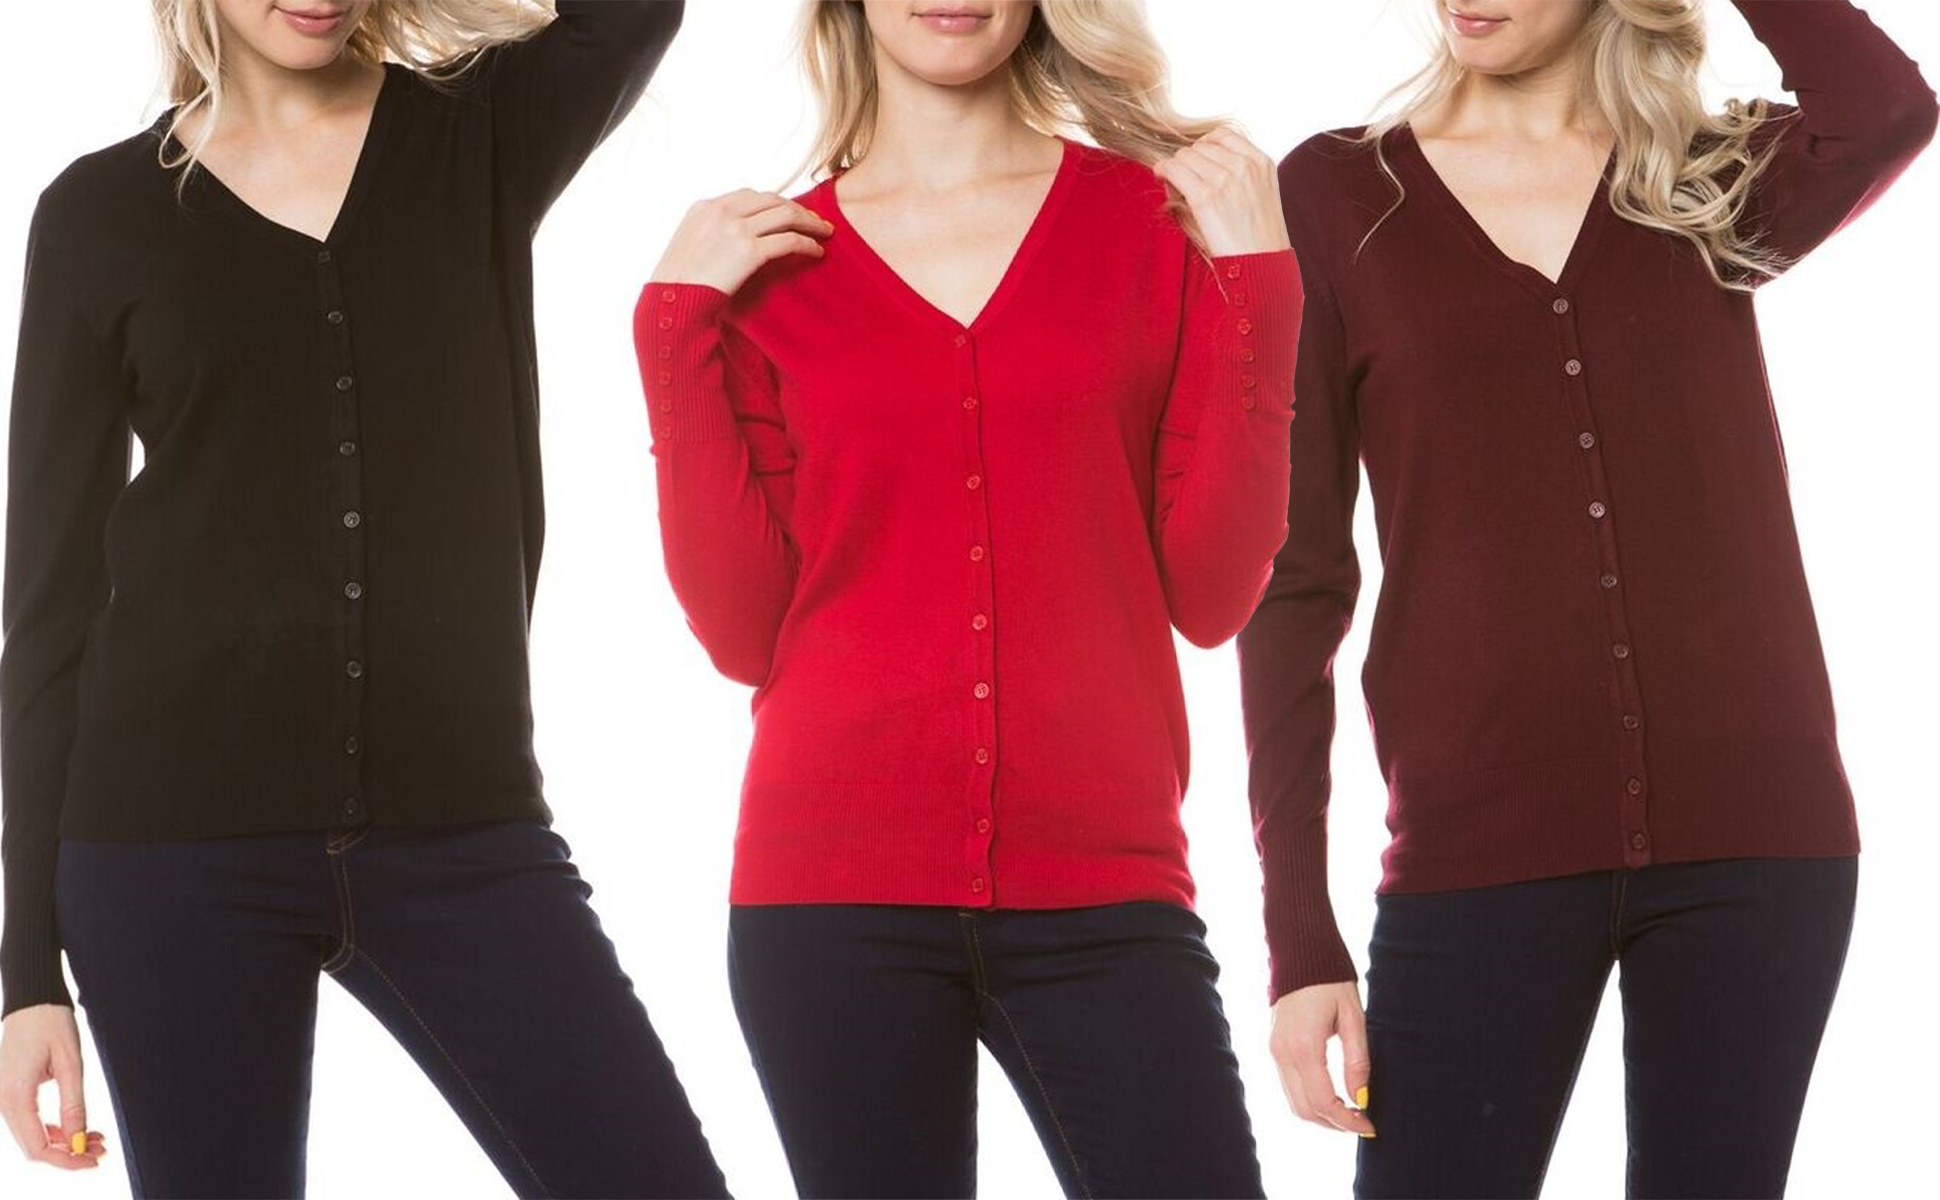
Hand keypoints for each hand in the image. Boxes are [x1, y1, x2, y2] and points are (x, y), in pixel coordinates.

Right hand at [1, 1004, 104, 1168]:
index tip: (93, 1160)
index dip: (66, 1160)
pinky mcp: (10, 1093)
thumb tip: (80, 1141)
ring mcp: (3, 1098)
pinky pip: (30, 1122)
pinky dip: (54, 1129)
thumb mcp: (70, 1064)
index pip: (37, 1147)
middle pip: (34, 1146)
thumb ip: (74, 1105)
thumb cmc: (51, 1024)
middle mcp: (3, 1102)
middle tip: (102, 1150)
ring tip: (97, 1138)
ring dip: (63, 1142)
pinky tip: (79, 1128)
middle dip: (68, 1154)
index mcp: (15, 1096)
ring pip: (33, 1136)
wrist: (32, 1000)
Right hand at [650, 189, 833, 294]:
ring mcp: (736, 228)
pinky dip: (807, 244)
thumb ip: (710, 233)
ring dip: (810, 222)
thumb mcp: (689, 246)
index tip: (789, 212)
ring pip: (785, 215)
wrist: (671, 300)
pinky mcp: (749, 250)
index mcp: (705, 207)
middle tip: (815, 220)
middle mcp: (721, 211)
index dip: (774, 202)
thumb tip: (730, 240)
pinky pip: (789, 240)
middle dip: (797, 208)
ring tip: (825, 232)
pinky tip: (817, 251)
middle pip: (771, 199)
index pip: (749, 195)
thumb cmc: (677, 284)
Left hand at [1152, 127, 1292, 257]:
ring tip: (1177, 186)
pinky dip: (1163, 169)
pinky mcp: (1205, 197)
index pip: (1224, 134)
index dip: (1205, 146)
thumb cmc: (1259, 238)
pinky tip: (1160, 175)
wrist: (1263, 265)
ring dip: (1177, 167)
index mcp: (1261, 161)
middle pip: (1201, 145)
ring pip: (1184, 155)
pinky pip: (1174, 169)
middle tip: (1185, 180)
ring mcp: (1224, 179)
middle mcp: (1244, 165)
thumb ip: (1238, 173)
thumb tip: (1197, 160)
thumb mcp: (1261, 194)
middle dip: (1190, 160)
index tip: (1197, 161)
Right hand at [1269, 980, 1375, 1137]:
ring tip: (1350, 1112)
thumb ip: (1357, 1062)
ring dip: (1321, 1115)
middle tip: (1362, 1123)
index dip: (1347, 1121)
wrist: (1300, 952)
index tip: (1369, 1125)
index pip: (1323, 1102)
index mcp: (1304, 1047)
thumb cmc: (1331, 980)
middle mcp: (1283, 1053)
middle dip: (1334, 1124)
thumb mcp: (1353, 1018)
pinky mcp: (1274, 1047)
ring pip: (1294, 1102)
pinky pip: (1289, 1086)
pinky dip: (1309, 1100)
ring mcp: (1274, 1051)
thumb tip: (1362, 1098)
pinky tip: (1332, 1095)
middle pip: (1305, 1110)